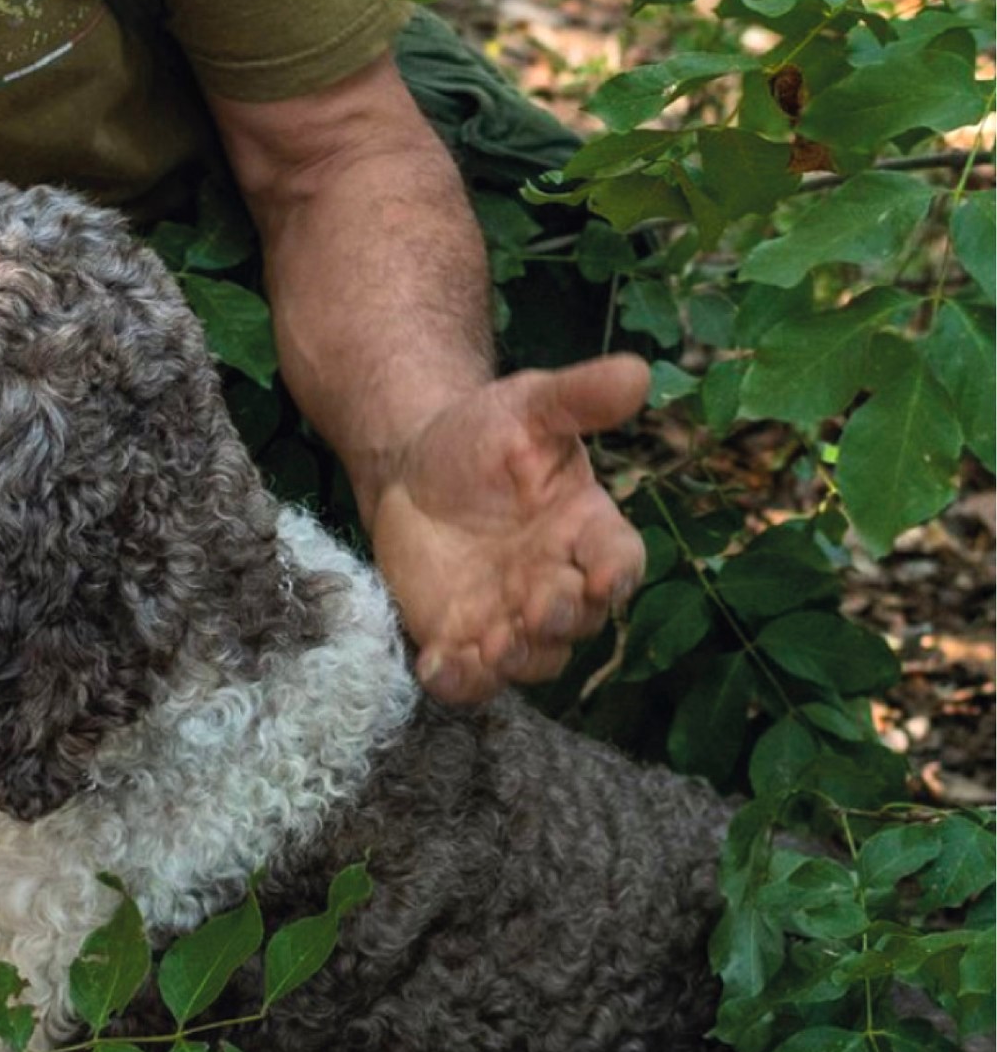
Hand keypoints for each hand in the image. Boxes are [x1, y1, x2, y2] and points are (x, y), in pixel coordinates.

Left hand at [358, 354, 649, 705]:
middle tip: (536, 606)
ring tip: (492, 645)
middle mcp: (559, 581)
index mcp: (586, 529)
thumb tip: (638, 371)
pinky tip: (437, 668)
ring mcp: (512, 617)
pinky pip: (470, 674)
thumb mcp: (528, 406)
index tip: (606, 575)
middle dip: (560, 616)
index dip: (617, 572)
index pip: (620, 559)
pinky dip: (458, 680)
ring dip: (515, 659)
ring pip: (531, 657)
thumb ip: (579, 398)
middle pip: (577, 617)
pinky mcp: (461, 637)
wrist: (414, 462)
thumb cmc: (484, 434)